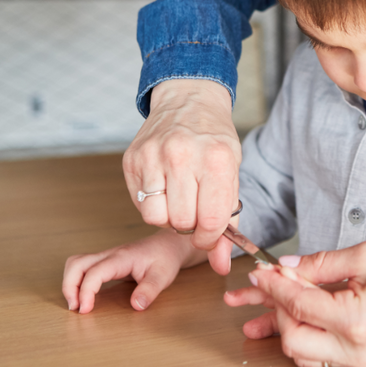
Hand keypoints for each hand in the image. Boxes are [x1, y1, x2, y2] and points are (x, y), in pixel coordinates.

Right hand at [62, 229, 206, 312]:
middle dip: (70, 286)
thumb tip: (136, 306)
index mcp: (122, 257)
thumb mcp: (164, 276)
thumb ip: (150, 290)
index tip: (86, 310)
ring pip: (76, 263)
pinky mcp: (105, 262)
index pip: (94, 272)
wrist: (169, 245)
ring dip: (70, 283)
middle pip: (76, 264)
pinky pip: (83, 268)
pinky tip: (83, 296)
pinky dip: (76, 281)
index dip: (86, 292)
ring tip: (77, 304)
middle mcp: (110, 255)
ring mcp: (106, 257)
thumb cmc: (166, 258)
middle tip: (76, 308)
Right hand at [123, 78, 239, 266]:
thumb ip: (228, 222)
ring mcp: (154, 156)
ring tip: (180, 199)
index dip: (210, 238)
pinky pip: (140, 203)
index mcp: (217, 160)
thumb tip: (221, 266)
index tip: (210, 234)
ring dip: (169, 217)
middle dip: (190, 226)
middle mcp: (183, 156)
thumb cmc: (214, 141)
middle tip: (196, 210)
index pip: (211, 221)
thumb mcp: (232, 174)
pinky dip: (153, 204)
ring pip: (156, 217)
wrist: (189, 100)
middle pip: (181, 223)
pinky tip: (165, 187)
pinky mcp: (132, 159)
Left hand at [226, 242, 365, 366]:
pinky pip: (321, 356)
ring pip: (302, 353)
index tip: (260, 271)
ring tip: (265, 308)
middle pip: (292, 338)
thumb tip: (288, 266)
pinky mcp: (364, 361)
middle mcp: (356, 347)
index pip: (299, 304)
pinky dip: (303, 336)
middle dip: (274, 310)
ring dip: (283, 327)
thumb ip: (323, 262)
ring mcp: (361, 359)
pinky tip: (292, 320)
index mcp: (358, 318)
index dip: (273, 286)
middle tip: (270, 285)